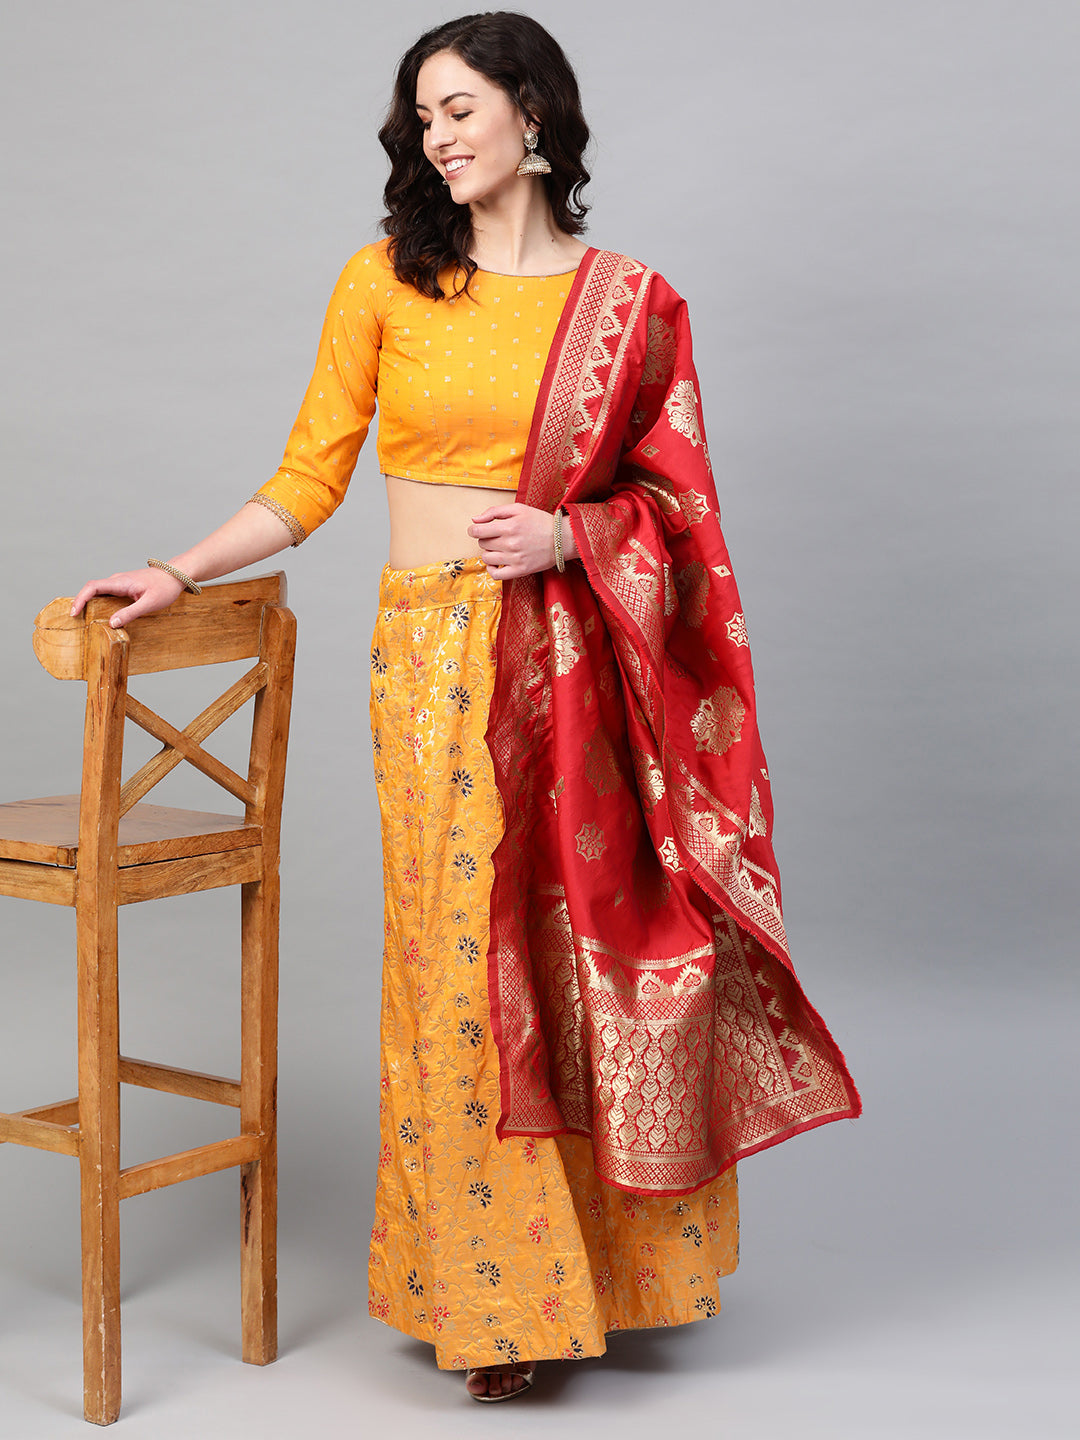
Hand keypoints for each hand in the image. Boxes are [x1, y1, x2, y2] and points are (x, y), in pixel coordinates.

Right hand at [70, 568, 185, 627]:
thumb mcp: (149, 604)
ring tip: (83, 618)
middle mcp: (117, 580)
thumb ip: (130, 613)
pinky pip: (107, 593)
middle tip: (75, 619)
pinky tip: (100, 613)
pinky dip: (99, 602)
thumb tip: (112, 623)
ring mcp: (120, 582)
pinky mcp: (124, 586)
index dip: (80, 599)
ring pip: (99, 591)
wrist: (176, 575)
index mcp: (121, 582)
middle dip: (80, 602)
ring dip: (89, 602)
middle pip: (92, 589)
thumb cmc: (165, 588)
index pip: (93, 587)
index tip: (74, 612)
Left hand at [468, 503, 573, 579]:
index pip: (478, 531)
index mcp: (509, 526)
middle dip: (485, 539)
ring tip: (498, 548)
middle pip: (482, 543)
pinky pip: (495, 574)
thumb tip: (475, 519)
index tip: (476, 530)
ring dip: (488, 552)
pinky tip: (497, 563)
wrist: (561, 539)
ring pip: (486, 558)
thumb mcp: (519, 509)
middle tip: (495, 537)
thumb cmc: (540, 522)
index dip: (473, 530)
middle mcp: (510, 543)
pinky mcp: (520, 570)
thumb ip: (494, 511)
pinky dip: (491, 569)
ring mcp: (514, 558)